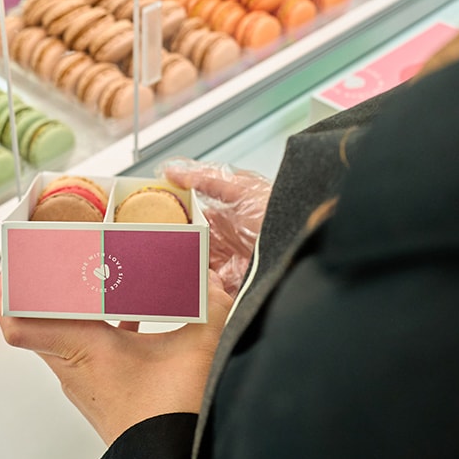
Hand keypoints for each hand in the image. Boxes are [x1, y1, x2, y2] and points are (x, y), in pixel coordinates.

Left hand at [0, 272, 232, 446]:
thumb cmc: (171, 418)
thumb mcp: (200, 346)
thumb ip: (208, 303)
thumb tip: (209, 280)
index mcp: (81, 348)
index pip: (16, 321)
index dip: (7, 287)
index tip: (16, 257)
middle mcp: (72, 365)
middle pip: (34, 317)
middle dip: (44, 281)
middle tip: (56, 254)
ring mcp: (83, 378)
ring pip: (61, 330)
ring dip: (73, 302)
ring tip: (94, 274)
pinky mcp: (100, 387)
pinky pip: (86, 345)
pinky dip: (100, 323)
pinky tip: (131, 313)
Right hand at [163, 159, 270, 295]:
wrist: (305, 246)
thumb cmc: (280, 212)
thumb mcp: (241, 189)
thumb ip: (206, 178)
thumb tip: (172, 169)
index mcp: (226, 216)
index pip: (192, 219)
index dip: (174, 220)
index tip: (152, 222)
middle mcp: (227, 240)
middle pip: (192, 246)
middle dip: (176, 249)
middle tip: (156, 250)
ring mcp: (231, 264)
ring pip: (198, 269)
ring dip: (186, 270)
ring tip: (168, 269)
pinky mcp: (237, 285)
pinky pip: (211, 290)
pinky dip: (200, 289)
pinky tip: (188, 286)